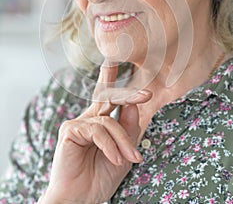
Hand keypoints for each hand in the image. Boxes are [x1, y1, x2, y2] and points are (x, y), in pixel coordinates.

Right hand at [43, 61, 151, 203]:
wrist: (80, 199)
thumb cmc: (99, 177)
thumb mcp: (124, 152)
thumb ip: (128, 129)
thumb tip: (133, 105)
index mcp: (99, 122)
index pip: (106, 97)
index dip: (110, 78)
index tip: (114, 61)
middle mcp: (88, 119)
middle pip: (107, 97)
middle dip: (128, 93)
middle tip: (146, 95)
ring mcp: (78, 123)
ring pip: (109, 121)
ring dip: (124, 141)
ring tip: (130, 159)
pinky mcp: (70, 130)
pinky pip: (98, 130)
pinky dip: (110, 145)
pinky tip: (116, 159)